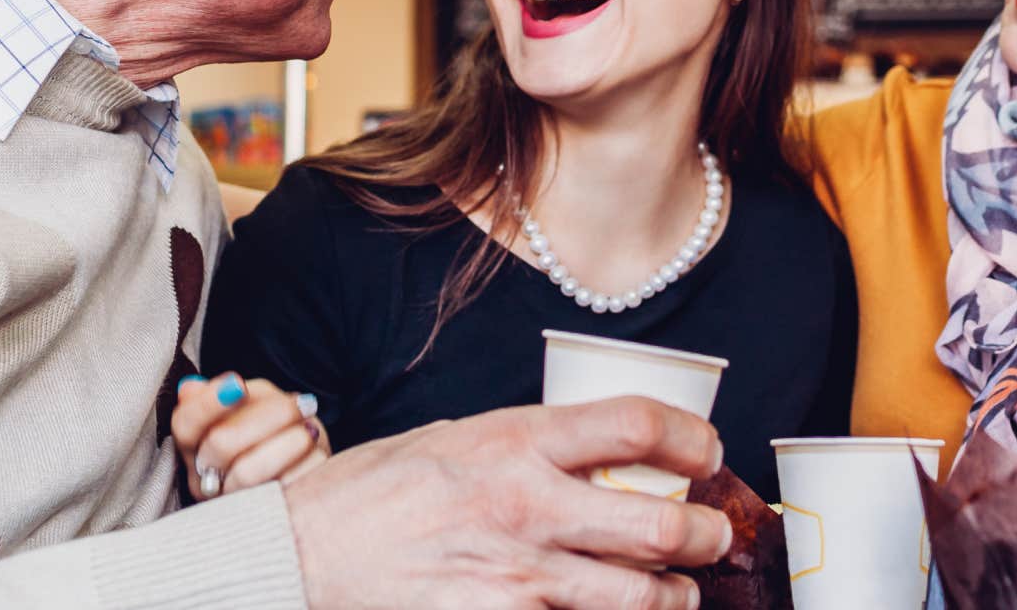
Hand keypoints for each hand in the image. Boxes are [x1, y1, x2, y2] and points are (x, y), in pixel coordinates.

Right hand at [172, 373, 327, 500]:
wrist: (306, 465)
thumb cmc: (273, 429)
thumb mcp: (251, 405)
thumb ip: (226, 394)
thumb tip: (190, 389)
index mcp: (196, 448)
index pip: (185, 425)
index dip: (207, 404)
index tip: (238, 383)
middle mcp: (207, 479)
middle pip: (220, 443)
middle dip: (266, 416)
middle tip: (299, 403)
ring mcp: (235, 503)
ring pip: (248, 472)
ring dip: (288, 442)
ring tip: (310, 428)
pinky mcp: (269, 516)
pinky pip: (287, 488)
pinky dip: (306, 463)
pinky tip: (316, 451)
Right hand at [284, 397, 730, 609]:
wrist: (305, 551)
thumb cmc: (377, 490)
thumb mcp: (459, 437)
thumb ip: (529, 446)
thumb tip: (598, 453)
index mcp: (516, 440)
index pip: (635, 423)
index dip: (692, 437)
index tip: (705, 452)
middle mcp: (527, 505)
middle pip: (661, 524)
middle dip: (706, 534)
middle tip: (711, 534)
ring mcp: (519, 576)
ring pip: (642, 597)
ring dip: (676, 597)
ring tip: (677, 591)